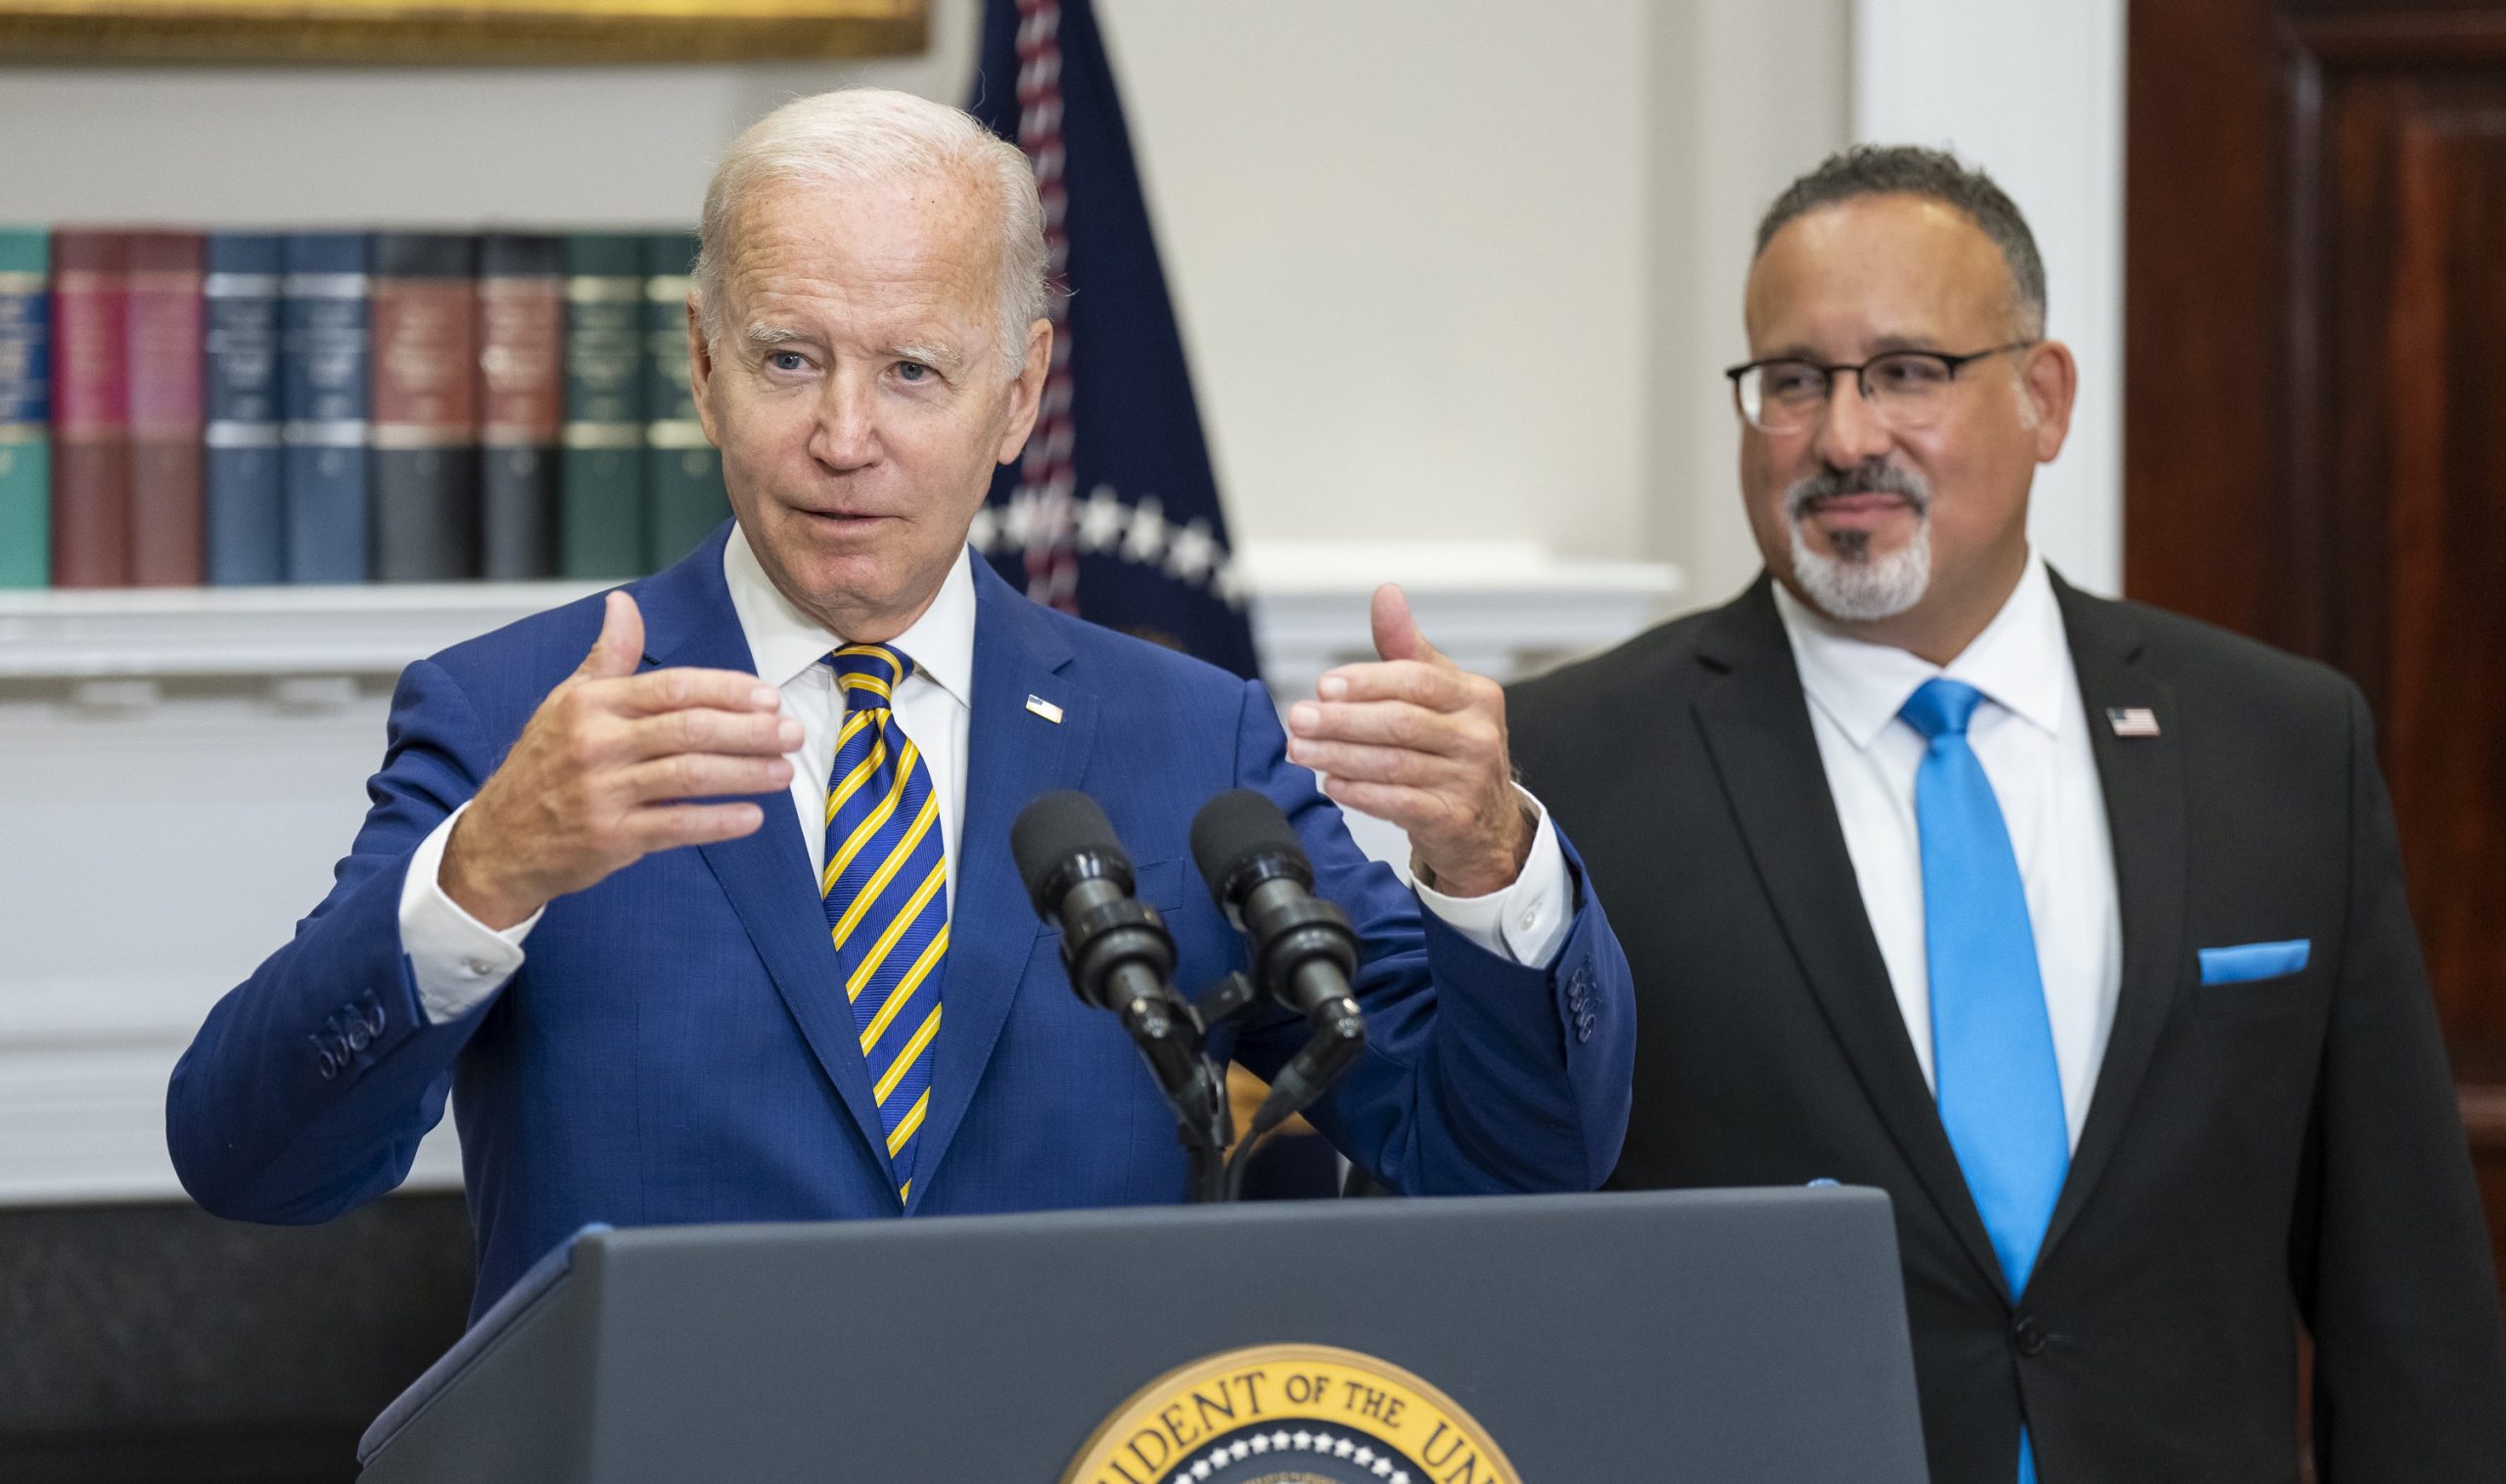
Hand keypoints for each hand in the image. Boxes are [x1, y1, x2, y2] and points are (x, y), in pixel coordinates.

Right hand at [440, 591, 799, 928]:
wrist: (499, 840)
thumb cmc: (544, 764)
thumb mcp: (568, 702)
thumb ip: (607, 656)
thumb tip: (624, 603)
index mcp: (592, 703)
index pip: (673, 687)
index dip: (728, 691)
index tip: (769, 697)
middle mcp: (596, 743)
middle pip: (689, 729)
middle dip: (750, 731)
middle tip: (792, 732)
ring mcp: (602, 792)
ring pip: (689, 776)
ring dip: (744, 773)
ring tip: (784, 771)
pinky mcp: (610, 837)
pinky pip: (676, 826)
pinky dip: (718, 821)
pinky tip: (752, 816)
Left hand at [1284, 584, 1532, 897]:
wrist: (1486, 818)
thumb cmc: (1453, 745)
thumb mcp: (1439, 692)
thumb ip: (1406, 648)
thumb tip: (1386, 594)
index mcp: (1476, 695)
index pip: (1416, 680)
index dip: (1366, 682)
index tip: (1323, 686)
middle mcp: (1479, 735)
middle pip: (1401, 722)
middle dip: (1342, 720)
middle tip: (1299, 718)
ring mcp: (1469, 779)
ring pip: (1394, 763)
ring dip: (1339, 756)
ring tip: (1300, 749)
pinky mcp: (1453, 817)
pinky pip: (1398, 803)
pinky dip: (1360, 793)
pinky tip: (1331, 783)